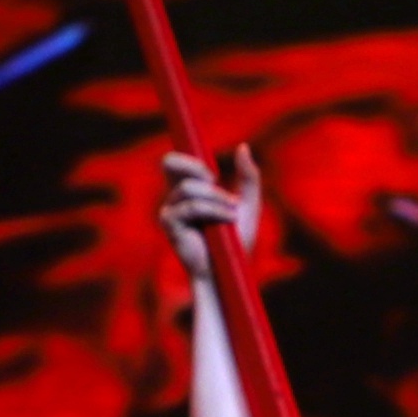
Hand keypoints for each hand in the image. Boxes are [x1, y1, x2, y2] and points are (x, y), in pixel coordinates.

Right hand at [158, 139, 272, 280]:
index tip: (213, 174)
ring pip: (190, 187)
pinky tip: (228, 221)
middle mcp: (175, 197)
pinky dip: (214, 211)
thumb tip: (243, 146)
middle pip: (169, 162)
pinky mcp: (169, 224)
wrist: (230, 270)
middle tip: (217, 181)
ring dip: (217, 198)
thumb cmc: (237, 240)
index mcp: (189, 189)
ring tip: (232, 214)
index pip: (175, 162)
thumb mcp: (248, 203)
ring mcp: (169, 210)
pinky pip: (191, 206)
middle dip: (196, 167)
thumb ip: (248, 176)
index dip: (189, 159)